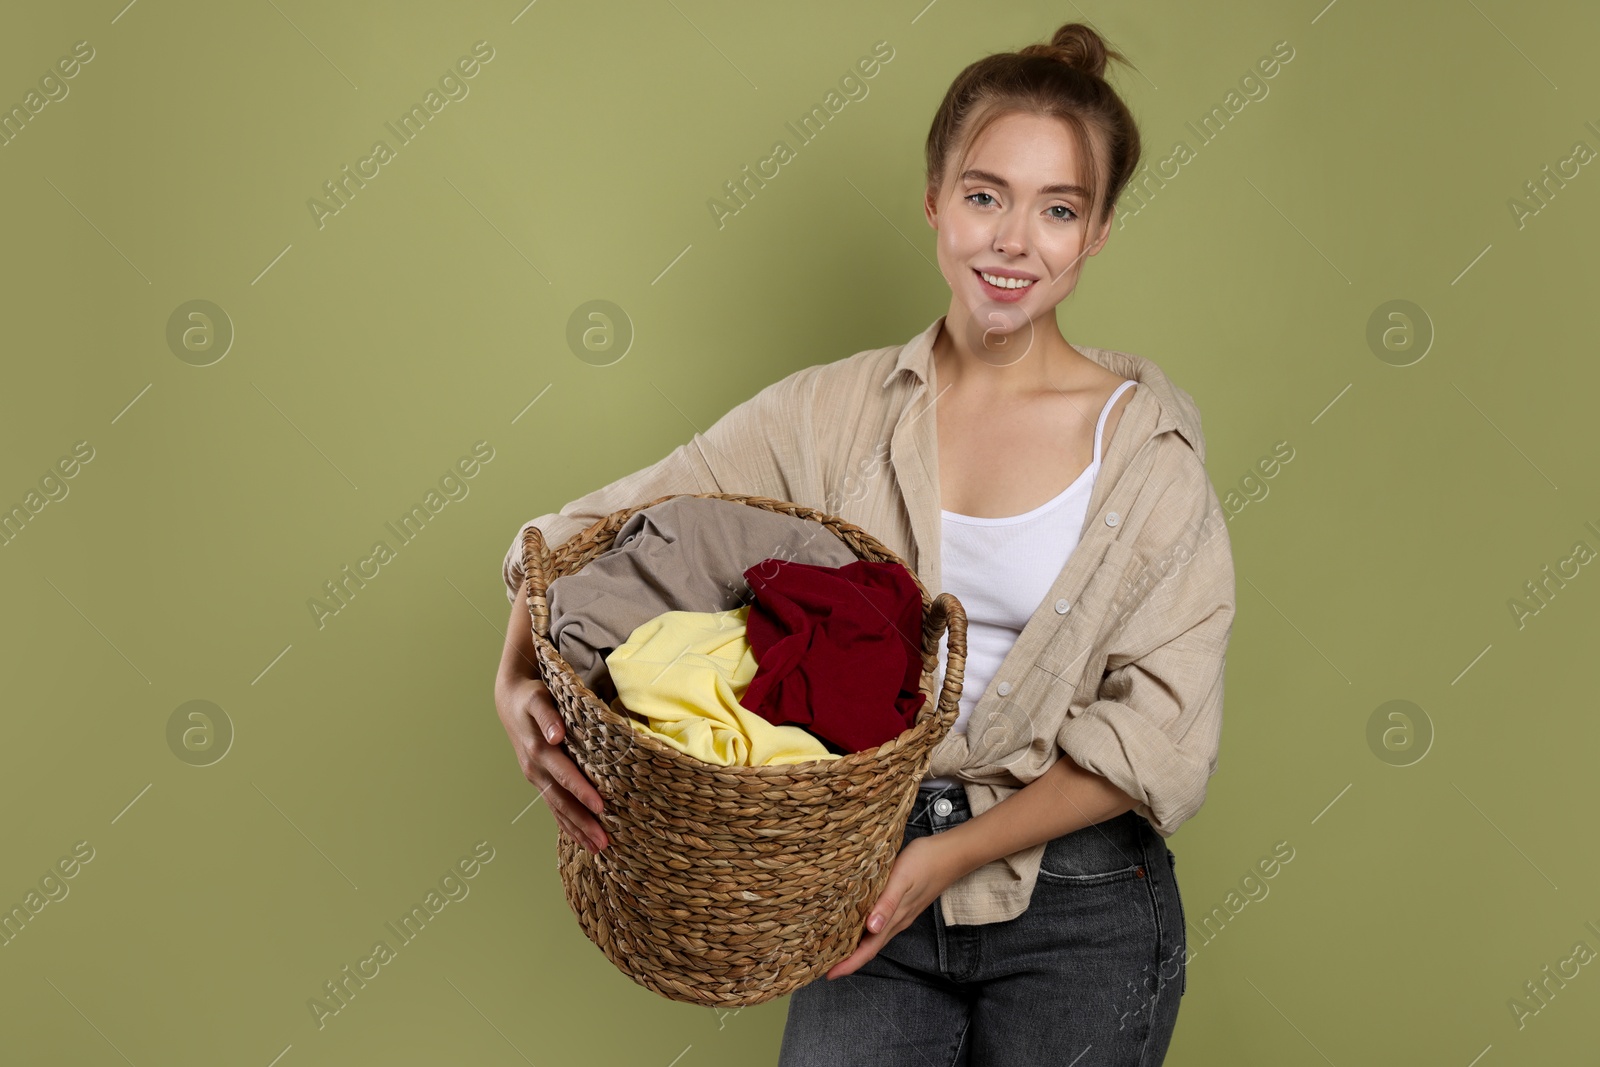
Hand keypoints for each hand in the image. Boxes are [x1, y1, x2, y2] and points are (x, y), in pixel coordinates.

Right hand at [494, 669, 607, 853]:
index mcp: (538, 751)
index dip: (581, 792)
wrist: (510, 700)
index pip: (564, 776)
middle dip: (582, 823)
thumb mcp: (538, 699)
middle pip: (561, 801)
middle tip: (604, 843)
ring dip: (576, 830)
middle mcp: (536, 769)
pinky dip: (566, 823)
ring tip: (597, 849)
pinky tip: (580, 837)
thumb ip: (548, 715)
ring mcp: (536, 777)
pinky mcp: (539, 779)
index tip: (601, 808)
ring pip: (557, 809)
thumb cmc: (531, 696)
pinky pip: (553, 805)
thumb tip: (556, 735)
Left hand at [825, 833, 965, 980]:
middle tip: (824, 964)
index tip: (829, 975)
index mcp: (895, 919)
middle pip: (870, 948)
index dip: (849, 964)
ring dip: (856, 946)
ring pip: (875, 938)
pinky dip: (866, 930)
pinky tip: (857, 922)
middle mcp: (897, 921)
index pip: (868, 950)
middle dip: (848, 960)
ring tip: (835, 947)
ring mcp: (902, 914)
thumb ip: (887, 904)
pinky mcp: (903, 905)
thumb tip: (871, 929)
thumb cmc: (924, 862)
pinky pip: (881, 925)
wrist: (951, 854)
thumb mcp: (902, 879)